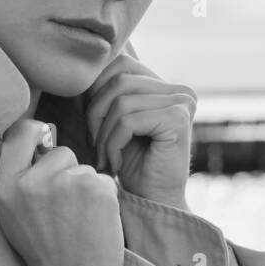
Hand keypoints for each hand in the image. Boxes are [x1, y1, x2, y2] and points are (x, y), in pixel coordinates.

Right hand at [0, 117, 124, 265]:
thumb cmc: (47, 255)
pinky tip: (97, 223)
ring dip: (89, 188)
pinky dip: (107, 198)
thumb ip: (20, 180)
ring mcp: (65, 182)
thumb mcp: (14, 217)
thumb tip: (36, 135)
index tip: (44, 138)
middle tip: (67, 210)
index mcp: (7, 188)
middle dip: (68, 173)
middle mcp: (32, 181)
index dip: (35, 132)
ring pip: (85, 168)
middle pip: (60, 152)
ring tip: (81, 221)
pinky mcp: (95, 188)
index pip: (19, 134)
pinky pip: (106, 180)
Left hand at [83, 48, 196, 210]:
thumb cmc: (131, 163)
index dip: (95, 91)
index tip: (92, 125)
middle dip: (95, 114)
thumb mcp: (114, 119)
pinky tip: (115, 163)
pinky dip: (112, 144)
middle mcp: (180, 90)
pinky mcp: (178, 120)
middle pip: (118, 80)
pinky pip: (128, 121)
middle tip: (94, 145)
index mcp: (166, 85)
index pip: (119, 63)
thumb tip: (81, 65)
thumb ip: (108, 91)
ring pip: (121, 102)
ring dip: (102, 134)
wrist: (153, 202)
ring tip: (104, 157)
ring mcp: (183, 102)